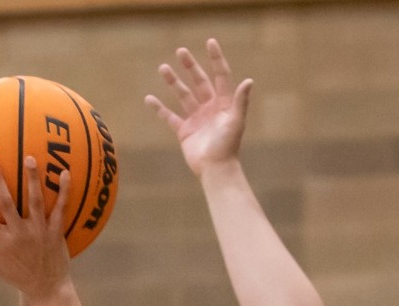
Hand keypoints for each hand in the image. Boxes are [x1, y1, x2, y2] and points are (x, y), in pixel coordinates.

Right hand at [0, 155, 72, 300]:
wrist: (47, 288)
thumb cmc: (18, 277)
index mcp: (2, 243)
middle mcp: (19, 234)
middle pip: (6, 203)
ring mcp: (39, 231)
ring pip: (35, 201)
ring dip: (32, 179)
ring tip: (29, 158)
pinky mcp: (56, 231)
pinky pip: (61, 208)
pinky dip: (64, 191)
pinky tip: (65, 173)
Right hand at [146, 39, 253, 177]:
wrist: (215, 169)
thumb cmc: (228, 145)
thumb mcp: (236, 121)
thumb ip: (241, 101)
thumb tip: (249, 80)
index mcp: (224, 103)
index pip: (220, 76)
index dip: (216, 59)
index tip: (210, 43)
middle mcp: (210, 107)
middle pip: (199, 81)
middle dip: (190, 66)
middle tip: (181, 51)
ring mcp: (197, 118)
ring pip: (183, 95)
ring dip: (173, 82)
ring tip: (163, 67)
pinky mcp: (184, 131)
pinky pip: (169, 116)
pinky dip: (159, 108)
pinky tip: (149, 98)